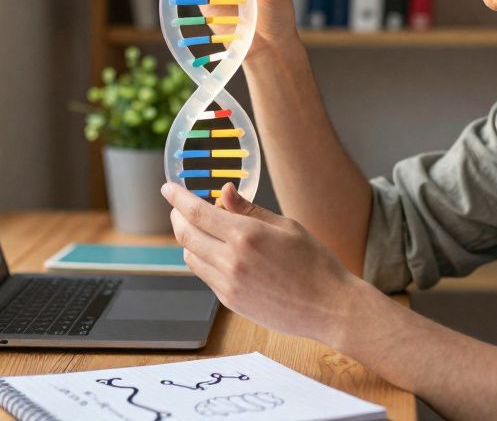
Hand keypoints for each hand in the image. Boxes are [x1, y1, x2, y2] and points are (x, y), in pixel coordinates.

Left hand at [161, 181, 365, 345]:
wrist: (328, 307)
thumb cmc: (315, 262)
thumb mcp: (286, 226)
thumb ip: (249, 210)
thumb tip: (223, 192)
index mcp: (246, 236)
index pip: (197, 212)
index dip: (177, 197)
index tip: (168, 188)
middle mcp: (231, 261)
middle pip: (186, 234)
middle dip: (177, 216)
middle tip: (179, 207)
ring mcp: (228, 285)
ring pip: (190, 256)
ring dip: (188, 239)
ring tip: (200, 228)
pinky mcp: (230, 301)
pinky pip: (205, 275)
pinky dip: (202, 258)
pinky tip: (215, 252)